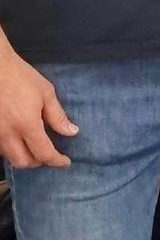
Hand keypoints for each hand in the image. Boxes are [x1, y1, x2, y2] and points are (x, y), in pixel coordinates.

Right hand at [0, 49, 76, 167]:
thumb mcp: (46, 93)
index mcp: (26, 125)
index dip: (56, 161)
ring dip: (24, 157)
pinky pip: (0, 148)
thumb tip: (71, 132)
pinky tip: (20, 140)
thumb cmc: (21, 77)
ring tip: (36, 148)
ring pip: (9, 157)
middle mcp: (7, 134)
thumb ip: (57, 116)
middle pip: (23, 162)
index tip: (65, 162)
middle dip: (39, 162)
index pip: (43, 153)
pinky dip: (12, 149)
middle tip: (50, 155)